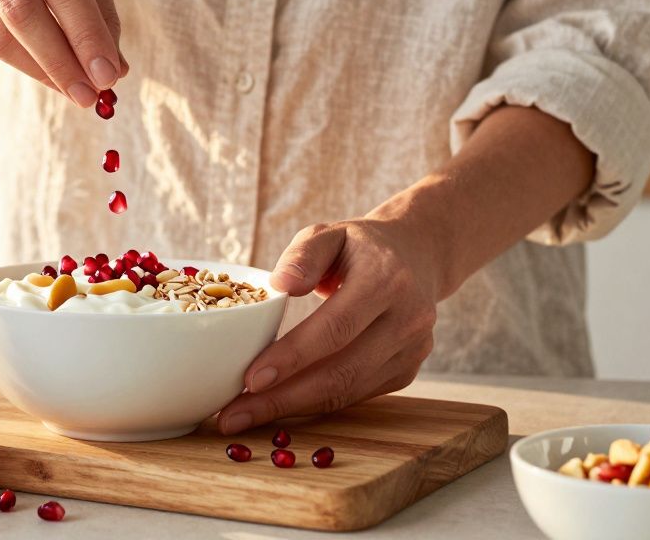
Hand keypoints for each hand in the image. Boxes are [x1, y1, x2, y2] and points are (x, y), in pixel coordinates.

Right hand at [0, 0, 126, 105]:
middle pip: (22, 10)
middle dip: (60, 60)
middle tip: (89, 95)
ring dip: (40, 71)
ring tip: (72, 91)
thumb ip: (101, 13)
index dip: (86, 33)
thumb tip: (114, 69)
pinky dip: (20, 64)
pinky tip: (46, 74)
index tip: (108, 75)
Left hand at [216, 219, 441, 433]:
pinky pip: (355, 396)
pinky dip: (314, 404)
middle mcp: (408, 319)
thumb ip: (303, 255)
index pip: (336, 327)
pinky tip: (279, 405)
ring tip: (245, 416)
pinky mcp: (406, 371)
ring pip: (347, 392)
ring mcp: (412, 350)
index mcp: (387, 280)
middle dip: (283, 399)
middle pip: (341, 372)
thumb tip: (279, 285)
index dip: (293, 357)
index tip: (250, 379)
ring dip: (293, 409)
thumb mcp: (329, 234)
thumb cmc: (359, 246)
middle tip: (234, 415)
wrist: (416, 257)